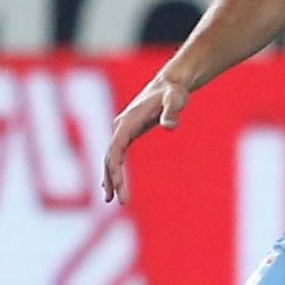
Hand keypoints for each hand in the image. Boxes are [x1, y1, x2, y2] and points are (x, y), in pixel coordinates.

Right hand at [101, 71, 190, 203]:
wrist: (170, 83)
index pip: (115, 151)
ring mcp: (122, 129)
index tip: (119, 189)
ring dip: (110, 177)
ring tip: (111, 199)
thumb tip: (169, 126)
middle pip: (110, 157)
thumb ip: (171, 112)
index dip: (114, 171)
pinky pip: (116, 154)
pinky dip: (113, 169)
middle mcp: (119, 126)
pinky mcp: (127, 132)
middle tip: (118, 201)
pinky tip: (114, 184)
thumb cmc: (173, 92)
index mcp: (127, 122)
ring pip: (110, 157)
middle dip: (112, 179)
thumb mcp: (175, 100)